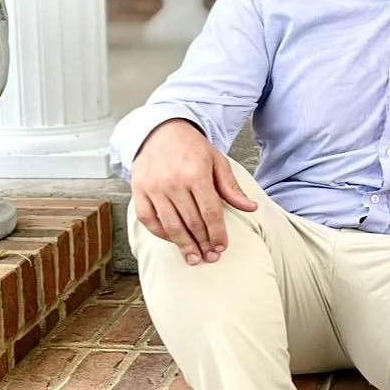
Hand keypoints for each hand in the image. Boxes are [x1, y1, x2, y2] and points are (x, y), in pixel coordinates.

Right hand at [130, 118, 257, 264]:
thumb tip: (251, 208)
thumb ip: (231, 187)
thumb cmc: (191, 147)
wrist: (159, 131)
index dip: (217, 233)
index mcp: (196, 174)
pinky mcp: (138, 191)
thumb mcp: (217, 161)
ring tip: (193, 258)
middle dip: (203, 243)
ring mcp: (153, 188)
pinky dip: (161, 233)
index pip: (210, 212)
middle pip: (191, 222)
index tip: (222, 246)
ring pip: (170, 225)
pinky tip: (173, 240)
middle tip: (211, 257)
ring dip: (184, 245)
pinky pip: (149, 219)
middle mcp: (173, 182)